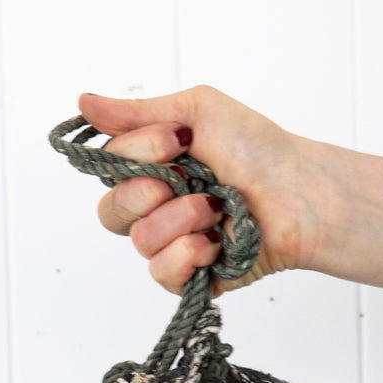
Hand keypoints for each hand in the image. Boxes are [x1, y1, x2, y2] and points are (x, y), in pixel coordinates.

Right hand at [78, 87, 315, 296]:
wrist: (299, 194)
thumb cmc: (259, 150)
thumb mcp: (196, 112)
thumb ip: (137, 114)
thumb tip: (84, 103)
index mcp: (154, 169)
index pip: (109, 171)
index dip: (137, 156)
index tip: (181, 142)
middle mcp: (159, 209)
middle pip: (111, 213)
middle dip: (146, 192)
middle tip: (187, 181)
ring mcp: (175, 246)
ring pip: (140, 241)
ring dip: (180, 219)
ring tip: (216, 209)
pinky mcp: (194, 279)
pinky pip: (162, 275)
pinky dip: (188, 255)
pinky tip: (216, 242)